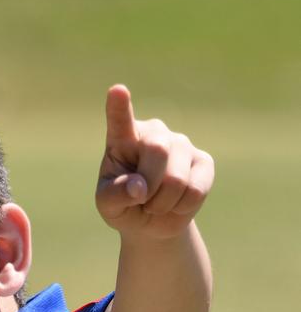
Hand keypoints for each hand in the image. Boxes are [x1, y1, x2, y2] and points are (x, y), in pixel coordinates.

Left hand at [96, 85, 213, 239]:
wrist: (151, 220)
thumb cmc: (123, 204)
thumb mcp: (108, 205)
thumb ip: (115, 195)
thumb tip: (139, 187)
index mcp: (122, 138)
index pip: (120, 120)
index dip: (119, 106)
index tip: (117, 90)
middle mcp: (153, 133)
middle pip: (157, 151)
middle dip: (148, 186)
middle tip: (140, 199)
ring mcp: (181, 144)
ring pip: (176, 178)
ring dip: (162, 202)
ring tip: (155, 202)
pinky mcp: (204, 161)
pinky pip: (195, 191)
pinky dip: (181, 207)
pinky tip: (175, 202)